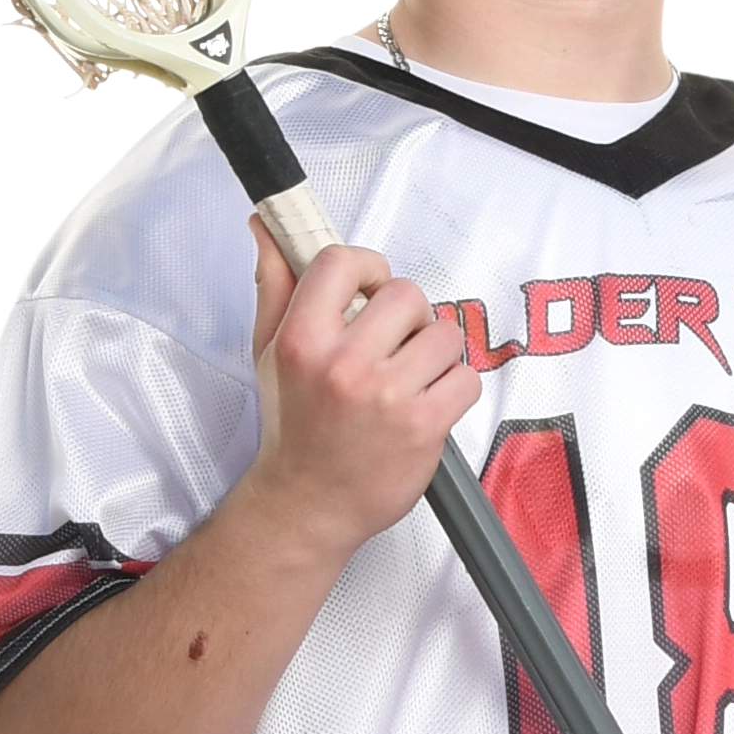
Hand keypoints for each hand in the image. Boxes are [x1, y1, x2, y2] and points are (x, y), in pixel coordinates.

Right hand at [242, 224, 479, 562]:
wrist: (307, 505)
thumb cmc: (294, 427)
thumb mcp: (270, 352)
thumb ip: (275, 286)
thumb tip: (268, 228)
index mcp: (302, 340)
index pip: (344, 262)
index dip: (367, 268)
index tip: (369, 288)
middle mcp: (343, 365)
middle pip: (406, 293)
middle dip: (406, 317)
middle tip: (391, 346)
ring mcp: (386, 396)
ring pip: (443, 333)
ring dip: (434, 353)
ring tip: (409, 377)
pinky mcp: (423, 425)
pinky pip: (465, 378)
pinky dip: (454, 390)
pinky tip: (426, 404)